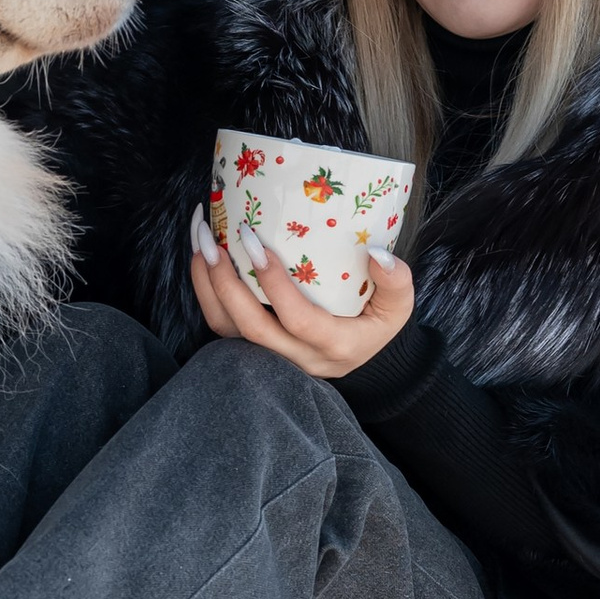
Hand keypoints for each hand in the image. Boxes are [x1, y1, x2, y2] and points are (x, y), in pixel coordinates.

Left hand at [190, 204, 413, 380]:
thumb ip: (397, 282)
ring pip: (227, 329)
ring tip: (201, 243)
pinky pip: (222, 325)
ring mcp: (271, 356)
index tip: (255, 242)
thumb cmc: (377, 325)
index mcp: (334, 346)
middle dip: (225, 283)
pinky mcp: (254, 349)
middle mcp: (297, 357)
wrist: (361, 358)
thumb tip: (377, 253)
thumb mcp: (398, 308)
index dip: (274, 284)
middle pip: (250, 328)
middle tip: (213, 240)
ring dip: (207, 286)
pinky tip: (202, 258)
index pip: (298, 320)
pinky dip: (206, 291)